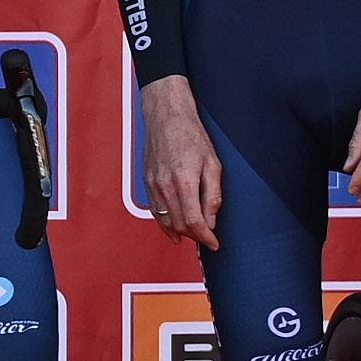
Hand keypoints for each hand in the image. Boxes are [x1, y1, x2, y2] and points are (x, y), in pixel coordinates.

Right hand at [137, 74, 228, 242]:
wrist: (166, 117)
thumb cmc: (191, 135)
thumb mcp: (212, 164)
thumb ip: (213, 194)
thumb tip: (212, 219)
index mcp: (184, 181)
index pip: (194, 221)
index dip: (206, 237)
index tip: (214, 244)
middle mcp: (166, 186)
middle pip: (179, 224)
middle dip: (195, 235)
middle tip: (207, 237)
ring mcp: (153, 186)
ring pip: (165, 221)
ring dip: (180, 232)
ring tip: (192, 235)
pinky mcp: (146, 183)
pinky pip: (155, 211)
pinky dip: (164, 223)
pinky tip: (173, 229)